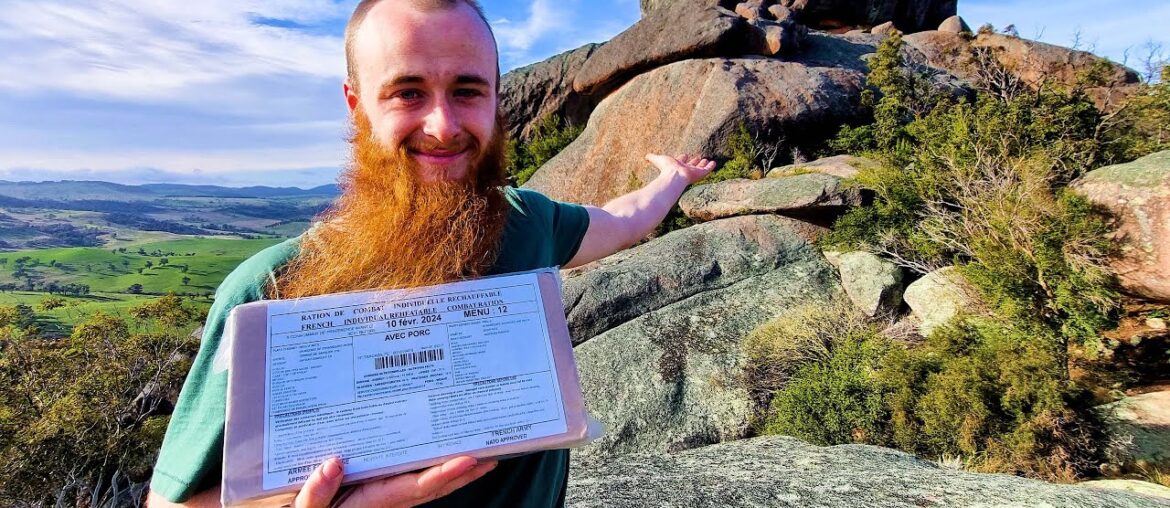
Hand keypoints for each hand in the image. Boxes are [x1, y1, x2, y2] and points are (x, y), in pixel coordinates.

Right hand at [293, 456, 496, 507]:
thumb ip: (314, 494)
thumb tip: (334, 463)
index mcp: (371, 502)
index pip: (416, 488)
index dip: (445, 474)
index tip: (470, 460)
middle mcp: (384, 499)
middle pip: (432, 486)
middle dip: (464, 471)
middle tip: (493, 452)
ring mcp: (383, 495)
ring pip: (425, 483)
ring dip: (453, 469)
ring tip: (480, 450)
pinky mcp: (376, 490)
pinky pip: (410, 478)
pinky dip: (430, 467)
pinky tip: (440, 452)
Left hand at [646, 153, 716, 184]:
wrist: (674, 176)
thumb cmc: (666, 168)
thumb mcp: (658, 159)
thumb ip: (652, 157)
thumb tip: (645, 156)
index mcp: (677, 166)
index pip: (681, 161)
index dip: (683, 158)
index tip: (685, 155)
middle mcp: (685, 169)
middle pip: (691, 165)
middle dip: (694, 161)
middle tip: (698, 158)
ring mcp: (693, 172)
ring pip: (699, 167)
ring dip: (703, 164)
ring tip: (707, 160)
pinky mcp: (700, 174)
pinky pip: (707, 170)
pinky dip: (710, 167)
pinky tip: (714, 163)